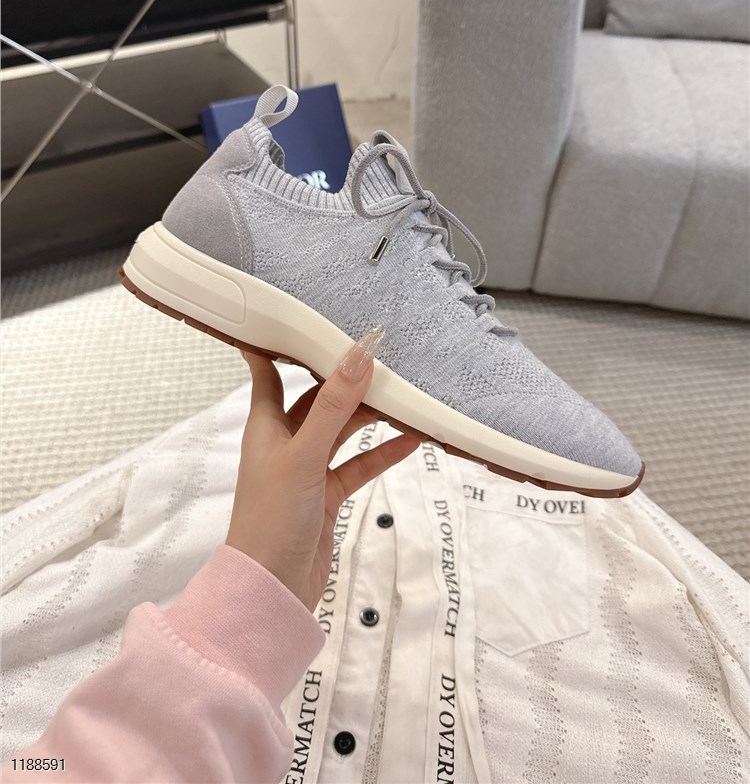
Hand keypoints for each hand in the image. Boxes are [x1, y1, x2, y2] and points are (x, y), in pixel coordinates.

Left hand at [225, 325, 420, 611]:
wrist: (271, 590)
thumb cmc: (271, 519)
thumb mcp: (303, 455)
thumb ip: (333, 406)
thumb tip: (359, 355)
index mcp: (266, 425)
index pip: (267, 371)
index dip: (275, 344)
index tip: (292, 313)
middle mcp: (285, 442)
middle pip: (317, 398)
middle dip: (344, 377)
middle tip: (378, 349)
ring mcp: (307, 469)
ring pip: (342, 430)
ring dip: (369, 413)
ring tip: (403, 388)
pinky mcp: (327, 495)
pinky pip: (359, 465)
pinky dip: (382, 452)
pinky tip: (411, 438)